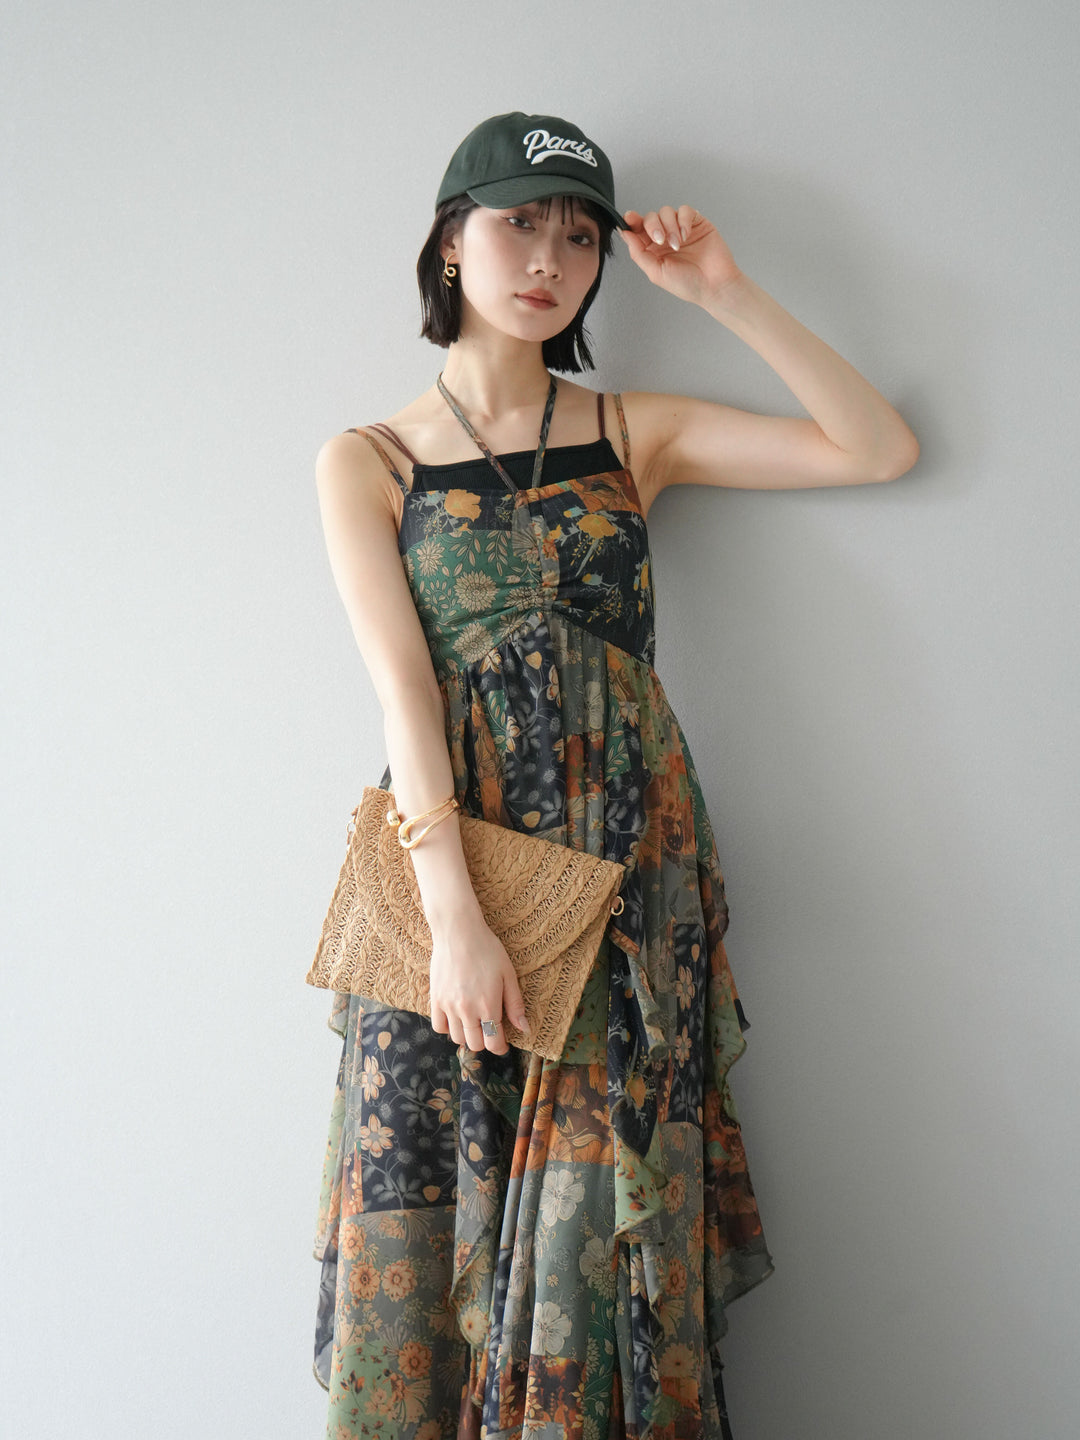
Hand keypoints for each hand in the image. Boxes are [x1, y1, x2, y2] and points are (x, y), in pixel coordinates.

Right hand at [428, 906, 528, 1055]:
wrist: (459, 931)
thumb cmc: (487, 949)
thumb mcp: (508, 974)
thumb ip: (515, 1005)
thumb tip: (525, 1030)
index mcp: (488, 1005)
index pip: (493, 1042)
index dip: (500, 1047)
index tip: (503, 1044)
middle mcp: (467, 1009)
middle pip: (475, 1044)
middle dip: (485, 1041)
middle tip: (490, 1031)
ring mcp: (449, 1005)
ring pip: (457, 1038)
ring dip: (467, 1035)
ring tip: (474, 1023)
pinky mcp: (435, 998)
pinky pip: (439, 1026)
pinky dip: (448, 1028)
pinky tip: (457, 1017)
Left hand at [617, 205, 742, 308]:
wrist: (714, 286)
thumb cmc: (687, 284)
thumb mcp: (656, 272)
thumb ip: (638, 253)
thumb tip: (624, 233)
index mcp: (653, 249)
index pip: (639, 230)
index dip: (632, 222)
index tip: (629, 218)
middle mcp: (666, 237)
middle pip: (651, 217)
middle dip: (652, 226)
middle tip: (660, 240)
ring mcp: (681, 229)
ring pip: (667, 211)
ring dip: (669, 227)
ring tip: (678, 244)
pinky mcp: (696, 223)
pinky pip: (685, 211)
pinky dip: (683, 221)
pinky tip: (686, 236)